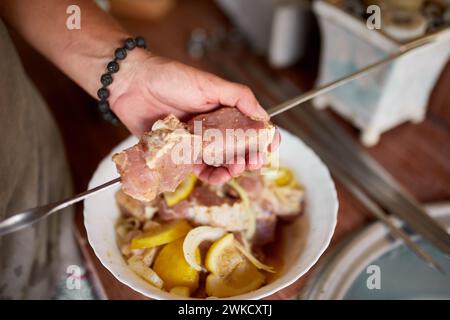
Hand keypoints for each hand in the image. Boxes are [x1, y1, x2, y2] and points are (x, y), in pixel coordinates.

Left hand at [109, 51, 279, 183]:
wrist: (132, 85)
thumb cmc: (170, 78)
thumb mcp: (210, 84)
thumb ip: (239, 97)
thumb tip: (265, 116)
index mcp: (225, 109)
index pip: (252, 126)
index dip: (264, 138)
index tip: (271, 148)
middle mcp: (215, 127)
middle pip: (240, 148)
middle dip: (251, 157)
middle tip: (254, 162)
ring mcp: (199, 142)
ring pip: (223, 161)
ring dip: (233, 168)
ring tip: (236, 168)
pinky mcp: (182, 154)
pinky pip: (201, 169)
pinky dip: (211, 175)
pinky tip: (218, 175)